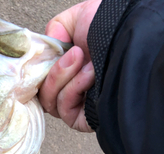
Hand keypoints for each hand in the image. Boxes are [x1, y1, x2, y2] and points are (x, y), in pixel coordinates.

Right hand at [39, 0, 101, 132]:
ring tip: (87, 63)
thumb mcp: (77, 18)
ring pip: (51, 102)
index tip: (46, 57)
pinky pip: (64, 111)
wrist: (130, 39)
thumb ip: (55, 31)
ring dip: (64, 79)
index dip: (39, 71)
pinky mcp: (83, 119)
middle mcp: (71, 87)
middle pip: (43, 94)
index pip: (40, 80)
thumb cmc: (112, 27)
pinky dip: (73, 90)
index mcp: (68, 68)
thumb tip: (45, 50)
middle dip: (54, 72)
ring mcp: (77, 104)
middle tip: (75, 54)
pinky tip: (90, 75)